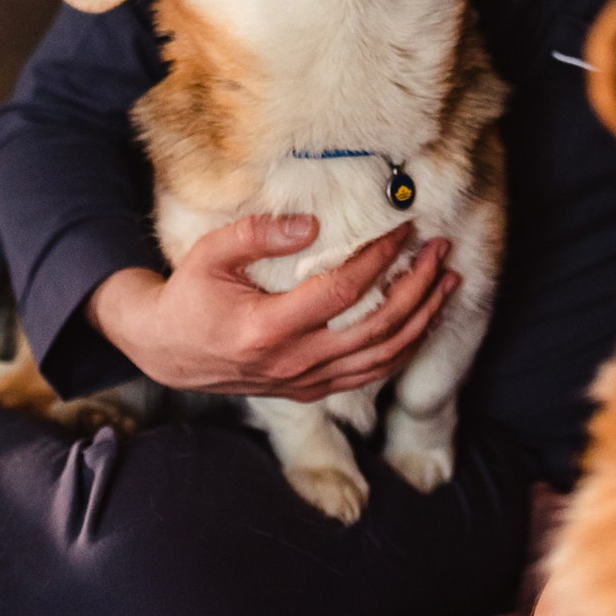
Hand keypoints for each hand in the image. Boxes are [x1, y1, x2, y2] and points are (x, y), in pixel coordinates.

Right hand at [84, 214, 457, 400]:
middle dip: (418, 288)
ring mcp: (305, 382)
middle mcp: (294, 362)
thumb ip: (256, 234)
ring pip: (382, 359)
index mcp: (268, 328)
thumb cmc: (189, 297)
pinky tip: (421, 321)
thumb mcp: (210, 255)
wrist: (168, 352)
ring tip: (447, 283)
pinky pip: (369, 374)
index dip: (380, 258)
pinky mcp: (310, 391)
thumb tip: (312, 224)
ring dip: (422, 320)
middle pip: (378, 329)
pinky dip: (402, 349)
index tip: (405, 228)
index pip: (343, 291)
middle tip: (442, 252)